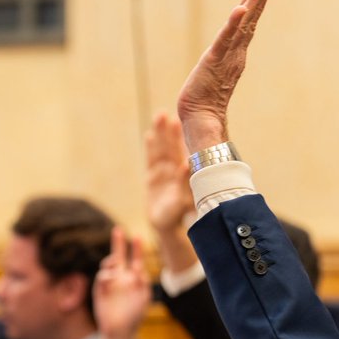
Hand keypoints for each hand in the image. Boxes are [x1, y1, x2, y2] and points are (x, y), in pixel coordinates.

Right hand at [93, 228, 149, 338]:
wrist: (120, 330)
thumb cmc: (134, 314)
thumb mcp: (144, 296)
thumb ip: (143, 281)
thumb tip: (138, 268)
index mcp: (134, 279)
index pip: (135, 260)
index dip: (136, 249)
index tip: (138, 237)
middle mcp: (122, 278)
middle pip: (118, 256)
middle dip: (118, 243)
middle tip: (117, 229)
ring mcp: (110, 283)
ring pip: (109, 265)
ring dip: (110, 261)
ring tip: (113, 263)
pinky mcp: (100, 290)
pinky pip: (102, 277)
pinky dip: (106, 275)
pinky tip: (110, 278)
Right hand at [145, 112, 192, 232]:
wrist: (169, 225)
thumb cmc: (182, 215)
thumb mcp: (184, 199)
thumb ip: (184, 182)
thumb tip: (187, 164)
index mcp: (188, 172)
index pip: (186, 150)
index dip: (184, 136)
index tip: (184, 120)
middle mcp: (176, 168)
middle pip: (173, 145)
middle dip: (170, 130)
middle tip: (169, 113)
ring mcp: (164, 171)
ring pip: (162, 149)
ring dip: (160, 134)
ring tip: (160, 117)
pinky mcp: (152, 177)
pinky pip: (151, 160)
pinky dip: (151, 148)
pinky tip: (149, 135)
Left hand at [177, 0, 269, 151]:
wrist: (201, 119)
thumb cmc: (204, 102)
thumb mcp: (215, 76)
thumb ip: (221, 68)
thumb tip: (225, 65)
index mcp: (235, 55)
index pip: (246, 26)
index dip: (254, 7)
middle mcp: (235, 53)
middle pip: (249, 21)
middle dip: (256, 0)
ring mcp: (227, 56)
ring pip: (242, 26)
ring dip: (252, 5)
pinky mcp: (215, 60)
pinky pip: (226, 38)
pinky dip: (233, 23)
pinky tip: (240, 8)